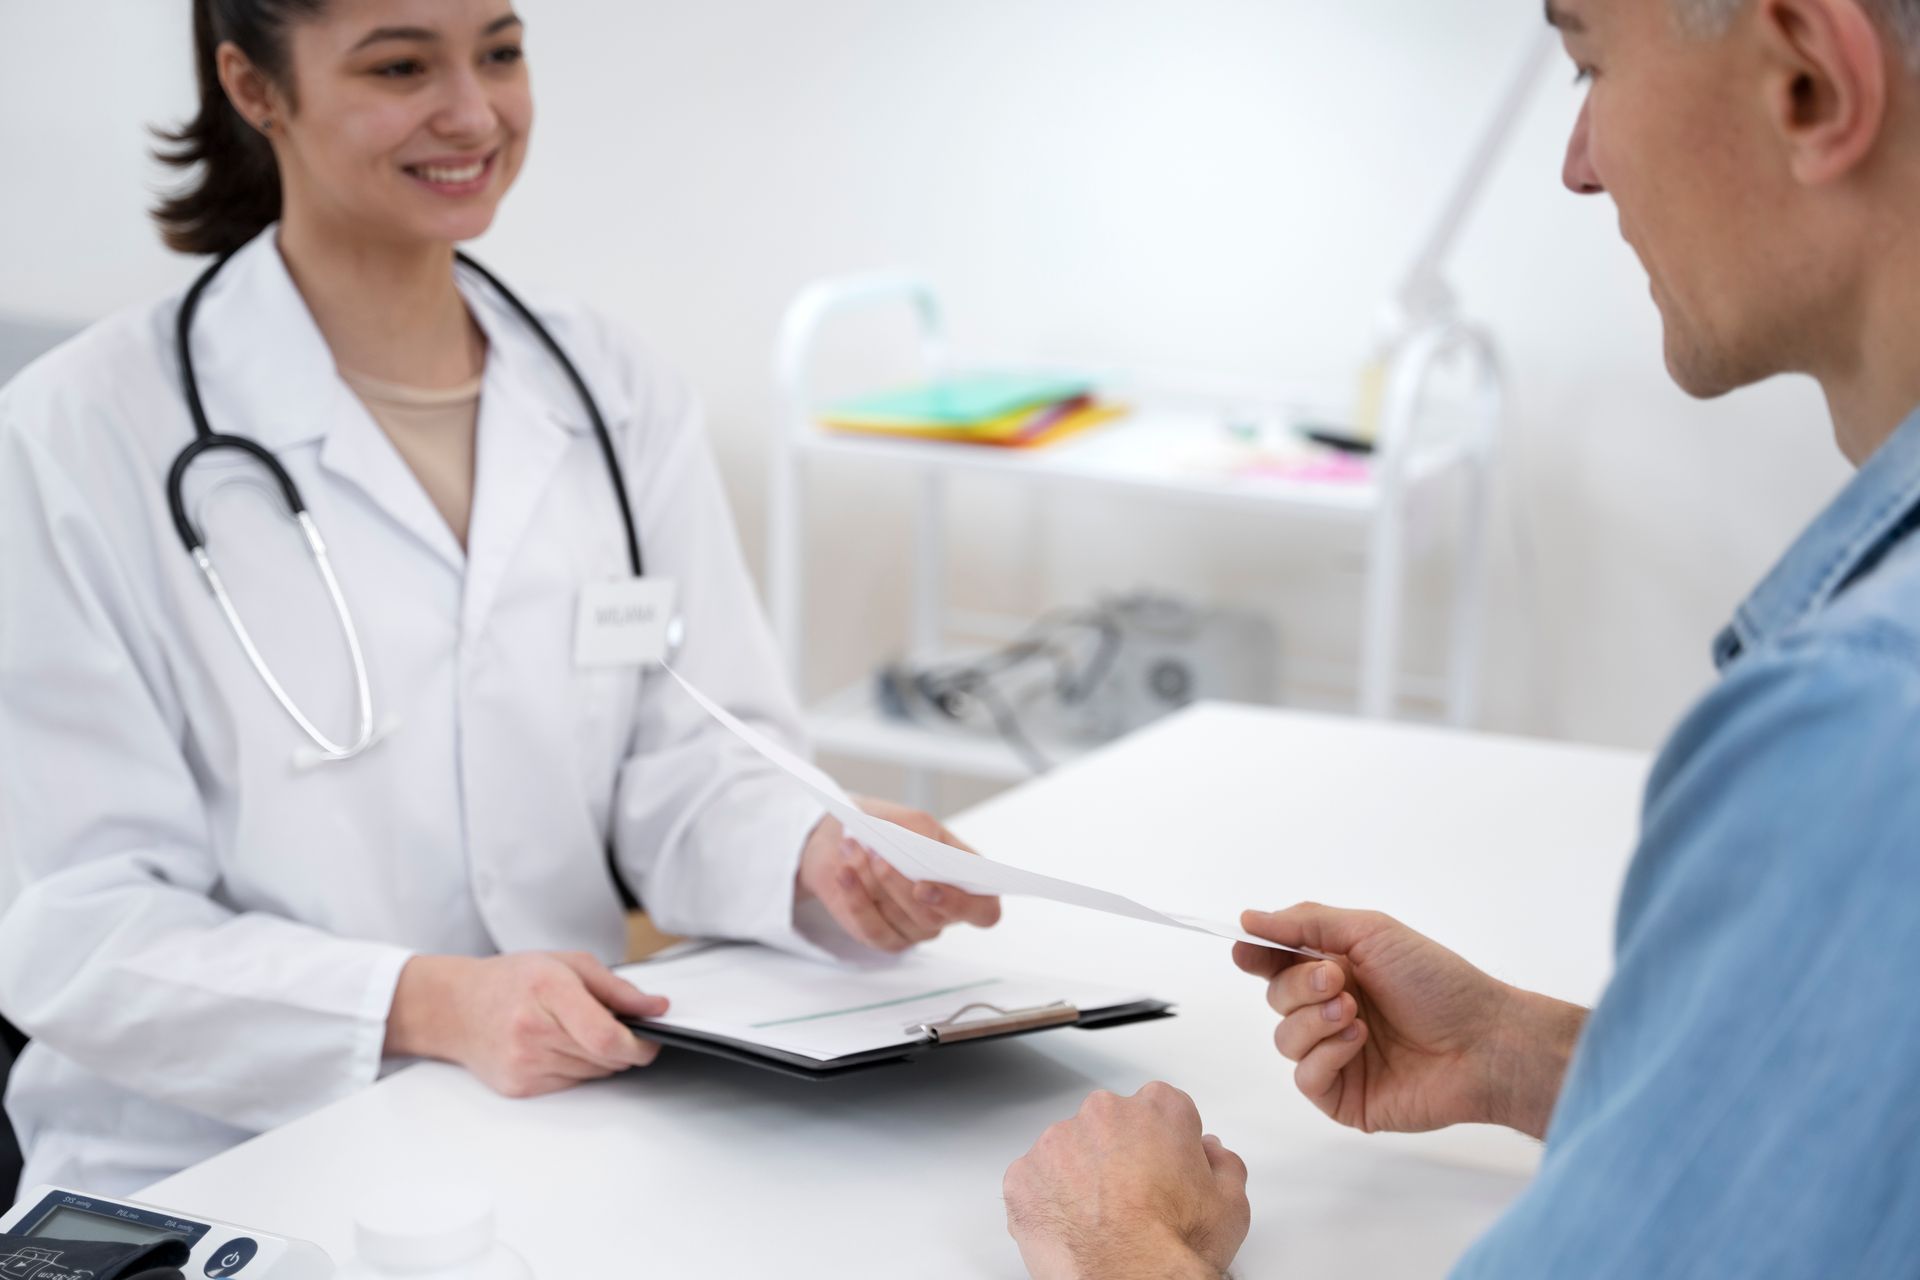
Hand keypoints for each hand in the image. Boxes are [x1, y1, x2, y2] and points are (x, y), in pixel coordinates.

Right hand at [386, 951, 668, 1097]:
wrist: (454, 1008)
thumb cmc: (511, 980)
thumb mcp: (567, 963)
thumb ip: (617, 988)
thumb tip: (656, 1008)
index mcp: (548, 989)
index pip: (606, 1035)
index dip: (639, 1044)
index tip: (651, 1038)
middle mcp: (533, 1030)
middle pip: (605, 1058)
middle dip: (625, 1047)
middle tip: (620, 1029)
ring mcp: (523, 1063)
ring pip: (593, 1074)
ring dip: (602, 1058)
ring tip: (580, 1032)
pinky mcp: (519, 1087)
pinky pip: (571, 1085)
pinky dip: (578, 1068)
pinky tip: (558, 1047)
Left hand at [796, 797, 1001, 951]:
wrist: (852, 837)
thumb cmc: (894, 829)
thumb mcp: (916, 823)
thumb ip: (926, 839)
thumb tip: (922, 859)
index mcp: (968, 882)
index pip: (985, 911)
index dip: (961, 905)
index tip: (925, 886)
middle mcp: (946, 911)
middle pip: (933, 917)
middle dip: (901, 886)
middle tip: (879, 857)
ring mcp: (916, 929)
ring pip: (900, 920)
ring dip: (873, 882)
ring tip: (853, 848)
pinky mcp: (885, 937)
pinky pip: (873, 928)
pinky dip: (855, 899)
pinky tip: (845, 873)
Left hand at [1003, 1083, 1248, 1279]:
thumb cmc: (1173, 1246)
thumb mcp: (1230, 1204)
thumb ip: (1223, 1163)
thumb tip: (1210, 1153)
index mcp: (1158, 1109)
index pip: (1161, 1109)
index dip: (1164, 1144)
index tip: (1164, 1170)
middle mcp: (1105, 1113)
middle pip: (1111, 1124)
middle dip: (1119, 1154)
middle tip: (1133, 1200)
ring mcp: (1058, 1142)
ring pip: (1069, 1150)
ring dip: (1080, 1176)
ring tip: (1101, 1220)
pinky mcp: (1023, 1175)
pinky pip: (1035, 1180)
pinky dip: (1048, 1200)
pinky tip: (1072, 1227)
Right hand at [1234, 904, 1585, 1139]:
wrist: (1482, 1042)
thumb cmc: (1437, 982)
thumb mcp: (1370, 931)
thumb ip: (1306, 922)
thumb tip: (1248, 919)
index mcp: (1337, 970)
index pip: (1279, 961)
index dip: (1257, 955)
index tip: (1245, 948)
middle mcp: (1332, 1011)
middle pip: (1275, 997)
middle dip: (1299, 986)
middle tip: (1338, 980)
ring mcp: (1337, 1056)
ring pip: (1283, 1039)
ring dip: (1314, 1021)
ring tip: (1355, 1015)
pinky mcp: (1344, 1096)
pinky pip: (1305, 1078)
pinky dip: (1325, 1055)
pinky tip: (1359, 1043)